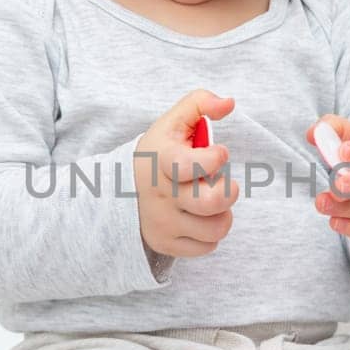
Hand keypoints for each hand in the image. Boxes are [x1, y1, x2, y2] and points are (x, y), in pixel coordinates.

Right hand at [135, 89, 240, 257]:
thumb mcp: (174, 121)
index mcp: (162, 161)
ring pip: (216, 228)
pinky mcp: (167, 244)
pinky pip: (208, 247)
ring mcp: (163, 222)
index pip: (191, 165)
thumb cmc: (160, 151)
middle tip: (222, 184)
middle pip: (212, 203)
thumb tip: (228, 103)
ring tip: (211, 201)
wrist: (121, 189)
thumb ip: (201, 103)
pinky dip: (210, 233)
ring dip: (222, 214)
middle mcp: (161, 194)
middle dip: (228, 191)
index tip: (219, 153)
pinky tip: (200, 217)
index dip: (215, 158)